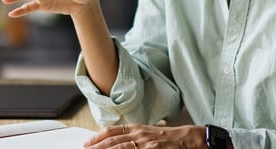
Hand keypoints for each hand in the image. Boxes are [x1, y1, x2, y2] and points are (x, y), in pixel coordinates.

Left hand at [84, 124, 207, 148]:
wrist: (188, 139)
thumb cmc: (168, 139)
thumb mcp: (148, 134)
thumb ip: (132, 138)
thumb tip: (116, 142)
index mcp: (137, 129)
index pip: (112, 131)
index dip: (97, 137)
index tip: (87, 143)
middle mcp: (140, 135)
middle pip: (113, 141)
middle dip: (97, 147)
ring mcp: (146, 145)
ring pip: (121, 148)